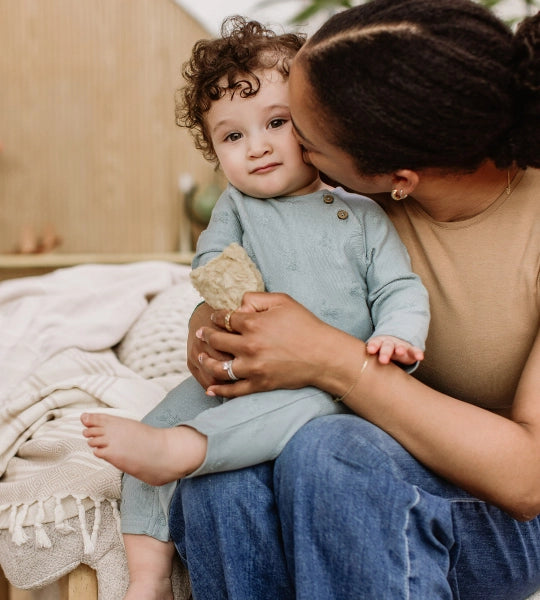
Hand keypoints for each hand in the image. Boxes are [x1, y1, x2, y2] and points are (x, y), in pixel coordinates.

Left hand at [196, 292, 343, 397]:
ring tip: (201, 358)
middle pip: (217, 341)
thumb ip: (257, 298)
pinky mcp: (260, 384)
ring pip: (219, 367)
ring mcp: (253, 367)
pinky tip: (210, 388)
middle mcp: (249, 346)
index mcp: (253, 324)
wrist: (324, 355)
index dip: (216, 316)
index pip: (225, 318)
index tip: (214, 317)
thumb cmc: (305, 325)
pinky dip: (219, 390)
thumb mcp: (283, 301)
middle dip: (206, 335)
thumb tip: (238, 304)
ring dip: (206, 362)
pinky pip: (234, 390)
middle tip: (200, 334)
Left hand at [366, 335, 423, 364]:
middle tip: (383, 359)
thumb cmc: (379, 353)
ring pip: (400, 347)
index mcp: (378, 343)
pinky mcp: (410, 350)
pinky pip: (414, 350)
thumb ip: (365, 362)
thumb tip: (353, 378)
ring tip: (400, 351)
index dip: (373, 346)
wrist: (393, 342)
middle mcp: (388, 343)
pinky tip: (420, 357)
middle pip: (386, 346)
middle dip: (385, 352)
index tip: (371, 350)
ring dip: (400, 349)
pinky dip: (417, 353)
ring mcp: (400, 346)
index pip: (375, 344)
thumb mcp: (372, 355)